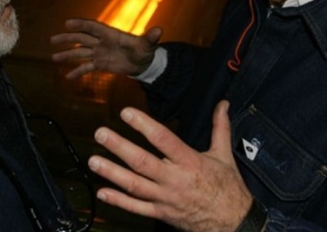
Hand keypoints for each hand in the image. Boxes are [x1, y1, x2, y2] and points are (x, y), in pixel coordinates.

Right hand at [51, 18, 161, 78]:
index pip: (94, 27)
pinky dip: (77, 72)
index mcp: (111, 34)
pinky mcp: (100, 63)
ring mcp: (99, 52)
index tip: (68, 22)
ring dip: (67, 54)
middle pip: (82, 38)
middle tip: (53, 39)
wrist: (144, 62)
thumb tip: (159, 30)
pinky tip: (67, 77)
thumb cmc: (145, 50)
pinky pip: (86, 68)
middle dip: (68, 38)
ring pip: (80, 52)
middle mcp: (102, 42)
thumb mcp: (148, 45)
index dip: (82, 24)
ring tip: (54, 57)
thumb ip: (150, 38)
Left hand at [88, 101, 252, 230]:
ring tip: (94, 161)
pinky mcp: (161, 213)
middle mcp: (174, 179)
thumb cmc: (227, 188)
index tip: (126, 113)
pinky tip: (103, 192)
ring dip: (111, 172)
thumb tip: (222, 105)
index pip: (163, 139)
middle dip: (119, 146)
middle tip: (101, 134)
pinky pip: (136, 207)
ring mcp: (165, 198)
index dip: (143, 125)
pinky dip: (118, 200)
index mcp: (190, 162)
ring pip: (134, 184)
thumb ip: (220, 127)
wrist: (232, 221)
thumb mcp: (224, 155)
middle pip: (142, 161)